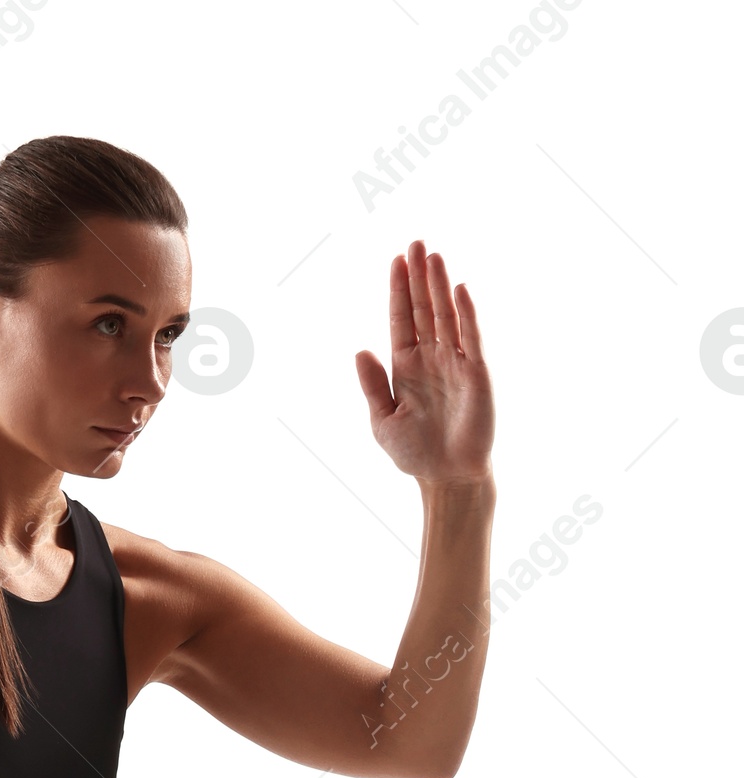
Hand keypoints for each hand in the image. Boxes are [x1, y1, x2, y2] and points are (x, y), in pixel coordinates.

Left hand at [356, 241, 493, 484]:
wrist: (446, 476)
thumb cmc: (414, 452)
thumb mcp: (382, 420)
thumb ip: (372, 386)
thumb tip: (360, 350)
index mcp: (406, 367)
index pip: (401, 319)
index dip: (398, 290)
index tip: (396, 260)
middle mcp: (430, 358)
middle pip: (423, 308)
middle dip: (418, 277)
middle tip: (415, 242)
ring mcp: (454, 362)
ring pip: (445, 315)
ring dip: (439, 285)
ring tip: (432, 256)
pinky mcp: (476, 372)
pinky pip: (470, 337)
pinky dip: (465, 313)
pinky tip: (458, 290)